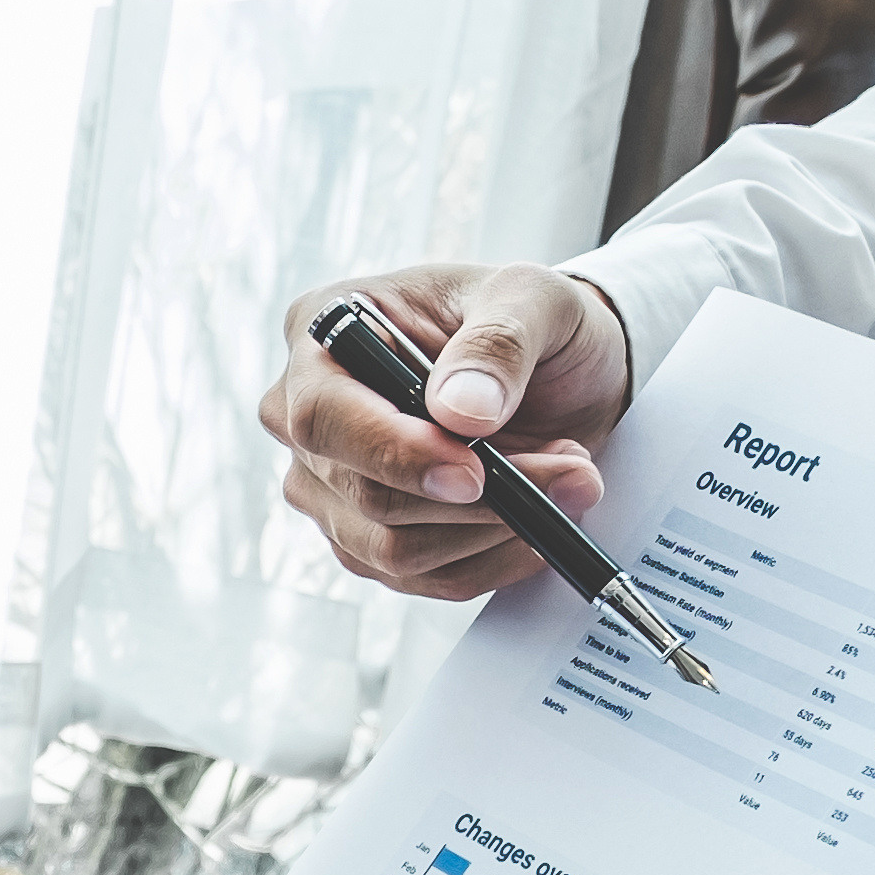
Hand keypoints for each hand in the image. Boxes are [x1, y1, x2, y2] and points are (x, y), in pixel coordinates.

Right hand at [260, 260, 634, 600]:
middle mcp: (306, 414)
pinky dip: (489, 559)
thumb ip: (498, 343)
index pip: (322, 417)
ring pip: (392, 549)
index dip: (393, 454)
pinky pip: (418, 577)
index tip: (472, 476)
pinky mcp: (364, 536)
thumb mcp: (535, 297)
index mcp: (324, 334)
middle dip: (476, 499)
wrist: (557, 369)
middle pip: (364, 495)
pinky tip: (534, 522)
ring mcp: (328, 484)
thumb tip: (459, 412)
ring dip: (493, 530)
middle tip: (567, 472)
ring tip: (563, 480)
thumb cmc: (528, 318)